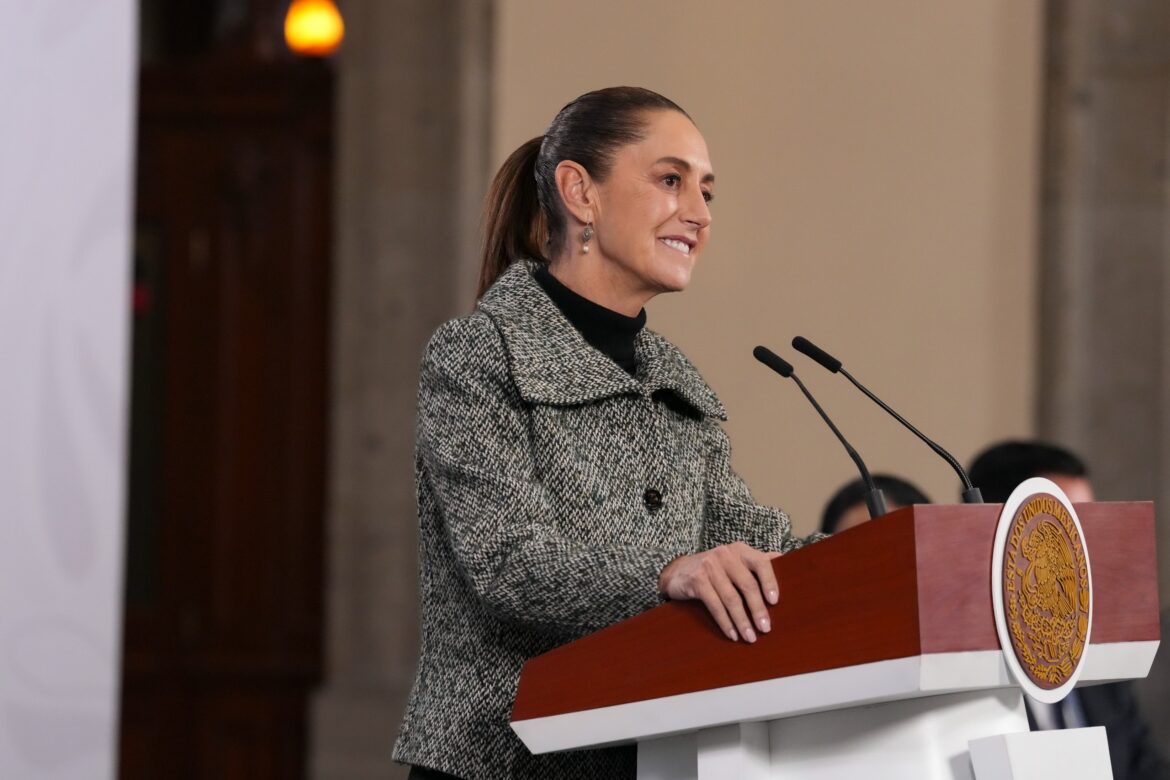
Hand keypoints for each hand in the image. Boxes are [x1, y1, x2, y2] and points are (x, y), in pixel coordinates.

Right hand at [658, 542, 780, 642]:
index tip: (775, 602)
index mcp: (739, 550)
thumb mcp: (734, 560)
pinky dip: (725, 622)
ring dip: (742, 621)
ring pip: (731, 598)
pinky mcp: (697, 581)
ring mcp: (709, 567)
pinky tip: (732, 634)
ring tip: (750, 637)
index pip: (761, 563)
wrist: (677, 570)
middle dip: (758, 609)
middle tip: (766, 628)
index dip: (770, 582)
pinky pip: (715, 605)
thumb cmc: (713, 568)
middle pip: (747, 584)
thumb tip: (785, 559)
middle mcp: (725, 555)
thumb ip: (756, 561)